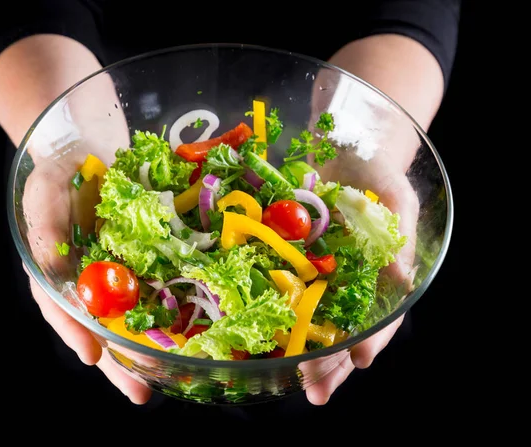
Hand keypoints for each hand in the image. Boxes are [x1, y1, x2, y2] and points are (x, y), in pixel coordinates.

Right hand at [18, 77, 153, 403]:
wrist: (90, 152)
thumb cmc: (60, 177)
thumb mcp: (44, 195)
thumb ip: (45, 230)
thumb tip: (55, 272)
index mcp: (57, 273)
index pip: (61, 311)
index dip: (75, 334)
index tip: (93, 357)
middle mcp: (87, 282)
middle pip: (100, 328)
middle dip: (119, 361)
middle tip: (140, 392)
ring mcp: (117, 275)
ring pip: (131, 318)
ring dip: (149, 347)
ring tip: (170, 376)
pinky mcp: (144, 262)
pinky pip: (157, 288)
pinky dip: (171, 310)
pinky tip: (191, 330)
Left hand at [301, 72, 420, 403]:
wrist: (345, 151)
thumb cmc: (380, 177)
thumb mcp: (396, 201)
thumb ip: (398, 240)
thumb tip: (402, 280)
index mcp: (378, 278)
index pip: (379, 319)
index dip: (370, 341)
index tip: (358, 361)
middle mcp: (348, 285)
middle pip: (342, 333)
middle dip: (330, 364)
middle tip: (315, 391)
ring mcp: (318, 277)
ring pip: (311, 324)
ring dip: (302, 353)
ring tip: (290, 379)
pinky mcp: (291, 262)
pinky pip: (282, 291)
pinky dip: (273, 315)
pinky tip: (261, 339)